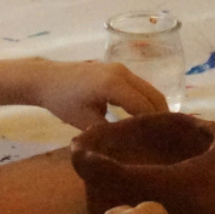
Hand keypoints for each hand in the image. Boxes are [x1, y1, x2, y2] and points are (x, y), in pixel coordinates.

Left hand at [27, 59, 169, 129]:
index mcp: (113, 85)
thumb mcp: (85, 122)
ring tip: (160, 131)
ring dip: (156, 108)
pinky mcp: (118, 70)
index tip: (163, 145)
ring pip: (149, 90)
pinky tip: (146, 118)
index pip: (145, 107)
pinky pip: (140, 86)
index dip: (155, 125)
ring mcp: (121, 68)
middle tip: (168, 140)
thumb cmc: (61, 101)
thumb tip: (129, 143)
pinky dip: (147, 101)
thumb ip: (109, 131)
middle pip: (154, 96)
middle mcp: (122, 72)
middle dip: (163, 117)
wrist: (46, 79)